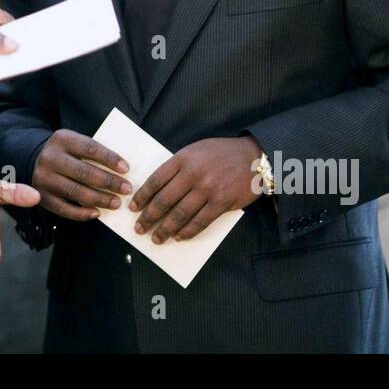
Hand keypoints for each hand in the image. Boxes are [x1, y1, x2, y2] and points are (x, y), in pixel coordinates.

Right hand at [31, 129, 131, 221]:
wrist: (35, 161)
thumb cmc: (67, 153)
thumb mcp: (75, 143)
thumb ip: (92, 152)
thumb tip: (122, 170)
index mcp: (62, 139)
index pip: (90, 148)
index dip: (109, 159)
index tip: (126, 169)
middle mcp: (50, 157)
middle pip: (84, 172)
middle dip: (109, 182)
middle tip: (126, 189)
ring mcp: (44, 178)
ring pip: (76, 191)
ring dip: (100, 199)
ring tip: (116, 203)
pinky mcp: (42, 197)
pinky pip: (64, 209)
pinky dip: (82, 213)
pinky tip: (97, 213)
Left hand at [129, 136, 262, 243]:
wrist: (254, 157)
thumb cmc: (222, 154)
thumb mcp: (196, 151)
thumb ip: (178, 166)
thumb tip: (158, 189)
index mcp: (183, 158)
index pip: (155, 180)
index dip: (142, 196)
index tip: (133, 208)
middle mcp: (194, 173)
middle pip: (164, 200)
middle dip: (149, 217)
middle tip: (139, 228)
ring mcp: (208, 189)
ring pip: (180, 214)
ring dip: (165, 229)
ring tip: (156, 238)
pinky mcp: (222, 202)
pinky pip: (200, 222)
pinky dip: (187, 232)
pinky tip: (178, 237)